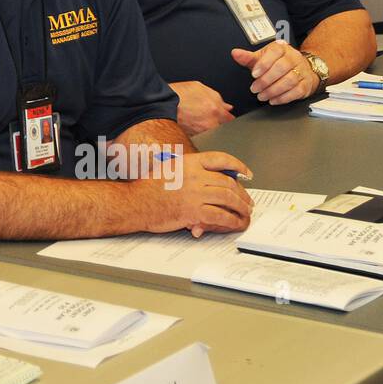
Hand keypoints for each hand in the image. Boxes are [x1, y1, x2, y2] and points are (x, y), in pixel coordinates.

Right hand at [133, 150, 254, 237]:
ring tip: (245, 214)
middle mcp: (195, 176)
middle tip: (247, 201)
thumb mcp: (169, 169)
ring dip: (241, 209)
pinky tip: (235, 224)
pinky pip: (220, 216)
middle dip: (242, 194)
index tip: (246, 173)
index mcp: (189, 162)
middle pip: (228, 183)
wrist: (135, 202)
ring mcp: (195, 193)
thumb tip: (210, 181)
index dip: (238, 166)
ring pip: (228, 200)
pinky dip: (231, 222)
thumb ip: (190, 172)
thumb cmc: (148, 188)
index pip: (221, 159)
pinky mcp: (193, 211)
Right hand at [171, 80, 234, 134]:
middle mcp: (210, 124)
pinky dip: (197, 131)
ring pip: (210, 132)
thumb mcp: (200, 88)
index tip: (225, 116)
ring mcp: (200, 133)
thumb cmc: (178, 94)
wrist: (160, 103)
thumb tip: (227, 107)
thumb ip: (218, 98)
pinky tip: (190, 123)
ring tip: (195, 118)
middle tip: (207, 116)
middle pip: (221, 128)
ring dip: (207, 128)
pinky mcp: (191, 138)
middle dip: (218, 123)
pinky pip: (200, 135)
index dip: (227, 117)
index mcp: (215, 110)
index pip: (230, 119)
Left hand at [231, 42, 319, 105]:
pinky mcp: (306, 84)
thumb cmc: (278, 62)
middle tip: (255, 89)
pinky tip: (273, 100)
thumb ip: (248, 57)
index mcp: (282, 48)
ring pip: (289, 80)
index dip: (263, 64)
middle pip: (281, 68)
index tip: (254, 74)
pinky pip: (296, 91)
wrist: (301, 67)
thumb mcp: (262, 57)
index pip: (274, 53)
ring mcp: (302, 71)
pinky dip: (283, 97)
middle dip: (266, 80)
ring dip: (273, 90)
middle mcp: (293, 58)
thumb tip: (235, 53)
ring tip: (262, 96)